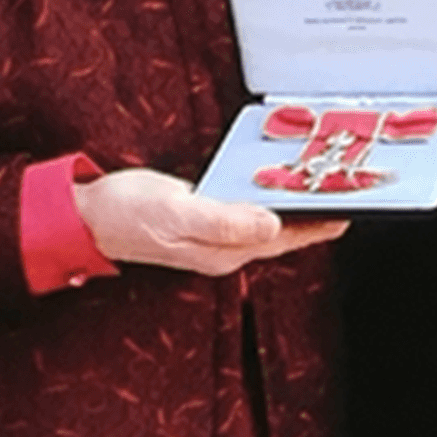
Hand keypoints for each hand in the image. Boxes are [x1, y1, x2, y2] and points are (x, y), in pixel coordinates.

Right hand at [73, 168, 347, 276]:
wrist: (86, 217)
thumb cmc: (126, 212)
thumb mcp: (175, 211)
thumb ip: (223, 220)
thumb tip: (271, 226)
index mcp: (223, 251)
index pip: (286, 240)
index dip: (319, 225)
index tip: (350, 209)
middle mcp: (224, 249)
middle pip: (283, 234)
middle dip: (315, 215)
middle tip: (348, 191)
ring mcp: (214, 237)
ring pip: (268, 224)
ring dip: (296, 208)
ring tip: (323, 187)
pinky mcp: (204, 222)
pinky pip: (248, 213)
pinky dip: (269, 199)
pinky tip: (276, 186)